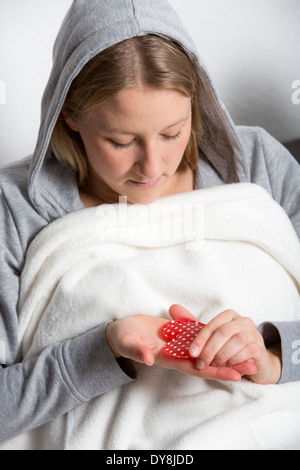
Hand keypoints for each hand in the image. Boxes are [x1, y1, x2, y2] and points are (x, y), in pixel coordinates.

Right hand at [106, 305, 272, 382]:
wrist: (121, 330)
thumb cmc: (123, 338)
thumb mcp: (129, 344)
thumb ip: (139, 351)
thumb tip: (150, 359)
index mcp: (169, 358)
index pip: (196, 368)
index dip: (215, 371)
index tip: (235, 375)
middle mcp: (178, 353)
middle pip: (208, 361)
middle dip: (229, 364)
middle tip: (251, 365)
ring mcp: (180, 342)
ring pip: (207, 348)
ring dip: (226, 350)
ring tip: (248, 350)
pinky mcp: (179, 332)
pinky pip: (200, 335)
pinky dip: (214, 336)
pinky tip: (229, 334)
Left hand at [186, 307, 281, 384]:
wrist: (255, 362)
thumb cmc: (229, 348)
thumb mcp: (211, 337)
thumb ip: (192, 324)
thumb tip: (172, 307)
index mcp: (229, 316)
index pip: (212, 325)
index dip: (200, 339)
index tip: (191, 353)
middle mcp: (243, 321)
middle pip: (224, 332)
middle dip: (210, 349)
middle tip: (200, 362)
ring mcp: (254, 333)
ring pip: (236, 342)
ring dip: (221, 356)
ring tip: (213, 365)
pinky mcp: (260, 348)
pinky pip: (246, 352)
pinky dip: (234, 361)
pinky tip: (227, 366)